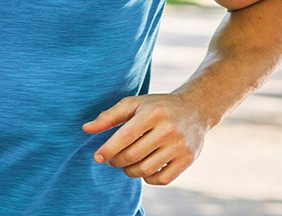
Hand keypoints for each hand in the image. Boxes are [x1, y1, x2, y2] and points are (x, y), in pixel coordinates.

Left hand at [83, 93, 212, 185]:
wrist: (196, 109)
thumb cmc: (158, 107)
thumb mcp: (134, 104)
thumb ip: (109, 116)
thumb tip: (86, 129)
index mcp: (153, 113)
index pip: (125, 137)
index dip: (108, 150)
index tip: (98, 157)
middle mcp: (169, 129)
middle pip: (133, 155)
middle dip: (117, 161)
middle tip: (112, 159)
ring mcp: (180, 146)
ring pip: (146, 170)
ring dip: (130, 171)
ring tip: (127, 163)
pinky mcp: (188, 159)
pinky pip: (162, 179)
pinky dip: (148, 178)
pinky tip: (145, 168)